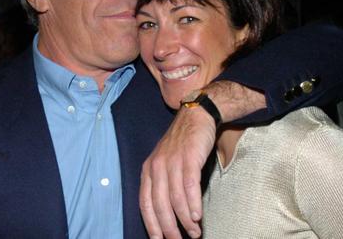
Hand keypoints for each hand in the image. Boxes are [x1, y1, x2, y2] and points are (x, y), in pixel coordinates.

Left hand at [139, 81, 265, 237]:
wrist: (196, 115)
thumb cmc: (183, 143)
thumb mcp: (166, 162)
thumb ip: (164, 184)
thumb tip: (168, 214)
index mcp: (148, 170)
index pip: (145, 203)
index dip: (151, 224)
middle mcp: (156, 166)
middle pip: (159, 205)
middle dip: (169, 228)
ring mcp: (172, 161)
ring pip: (175, 198)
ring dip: (185, 220)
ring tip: (194, 232)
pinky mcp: (188, 157)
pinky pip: (189, 186)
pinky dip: (192, 204)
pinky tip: (196, 216)